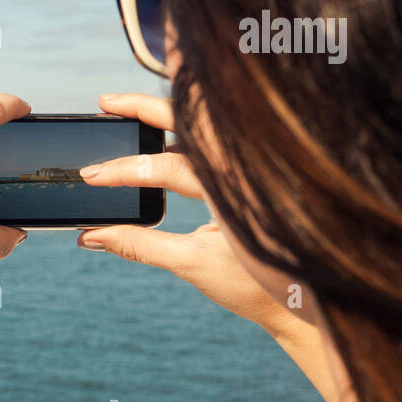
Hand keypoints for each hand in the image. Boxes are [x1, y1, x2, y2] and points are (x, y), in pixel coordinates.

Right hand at [75, 93, 302, 338]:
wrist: (310, 298)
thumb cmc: (257, 285)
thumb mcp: (193, 264)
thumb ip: (139, 245)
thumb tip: (91, 236)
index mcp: (237, 189)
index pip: (170, 165)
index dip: (126, 170)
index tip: (91, 175)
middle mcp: (248, 167)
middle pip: (191, 119)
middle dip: (144, 107)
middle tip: (105, 102)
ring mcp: (253, 166)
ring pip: (203, 125)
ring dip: (165, 114)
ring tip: (125, 110)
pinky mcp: (252, 172)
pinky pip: (214, 141)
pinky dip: (185, 131)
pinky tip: (159, 132)